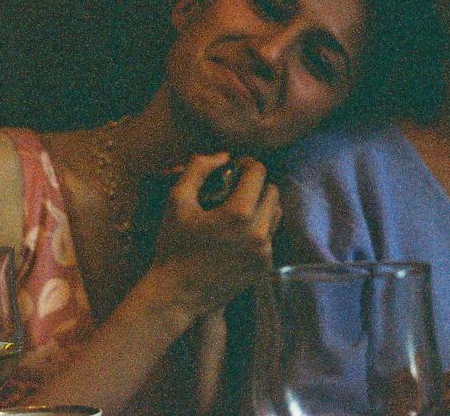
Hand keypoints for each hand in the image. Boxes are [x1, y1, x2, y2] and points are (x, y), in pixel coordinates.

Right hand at [150, 154, 280, 316]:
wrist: (177, 294)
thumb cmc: (173, 246)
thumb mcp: (177, 200)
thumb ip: (198, 169)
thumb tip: (223, 156)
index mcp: (238, 214)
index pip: (258, 173)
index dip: (246, 163)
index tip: (234, 167)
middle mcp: (258, 233)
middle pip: (272, 191)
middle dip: (256, 184)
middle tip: (235, 187)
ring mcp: (264, 253)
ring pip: (275, 213)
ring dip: (261, 204)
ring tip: (238, 208)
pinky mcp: (264, 268)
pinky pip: (270, 236)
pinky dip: (258, 228)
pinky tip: (237, 232)